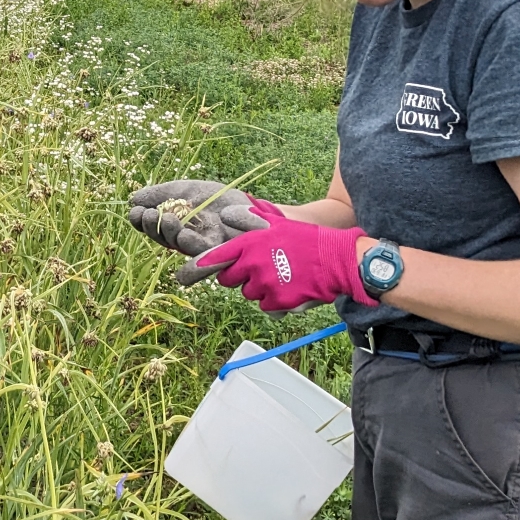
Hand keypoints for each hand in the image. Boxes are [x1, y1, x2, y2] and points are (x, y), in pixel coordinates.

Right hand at [127, 180, 273, 257]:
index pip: (152, 227)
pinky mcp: (219, 248)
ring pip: (180, 245)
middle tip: (148, 214)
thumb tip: (133, 199)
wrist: (247, 204)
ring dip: (170, 234)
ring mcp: (201, 246)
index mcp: (174, 225)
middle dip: (153, 227)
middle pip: (163, 238)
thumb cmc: (216, 199)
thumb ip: (160, 194)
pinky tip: (184, 233)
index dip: (141, 222)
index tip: (135, 211)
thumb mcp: (185, 190)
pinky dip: (191, 242)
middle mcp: (184, 238)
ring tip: (165, 219)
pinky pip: (203, 250)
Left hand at [180, 220, 370, 312]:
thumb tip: (227, 213)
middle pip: (228, 280)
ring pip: (249, 294)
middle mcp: (252, 265)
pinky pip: (267, 306)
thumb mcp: (276, 223)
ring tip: (282, 275)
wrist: (337, 260)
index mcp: (249, 244)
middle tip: (259, 268)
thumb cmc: (306, 240)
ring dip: (260, 288)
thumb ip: (249, 219)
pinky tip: (290, 287)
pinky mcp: (278, 302)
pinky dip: (275, 301)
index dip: (195, 269)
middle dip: (238, 277)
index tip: (181, 276)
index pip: (212, 259)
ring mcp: (265, 285)